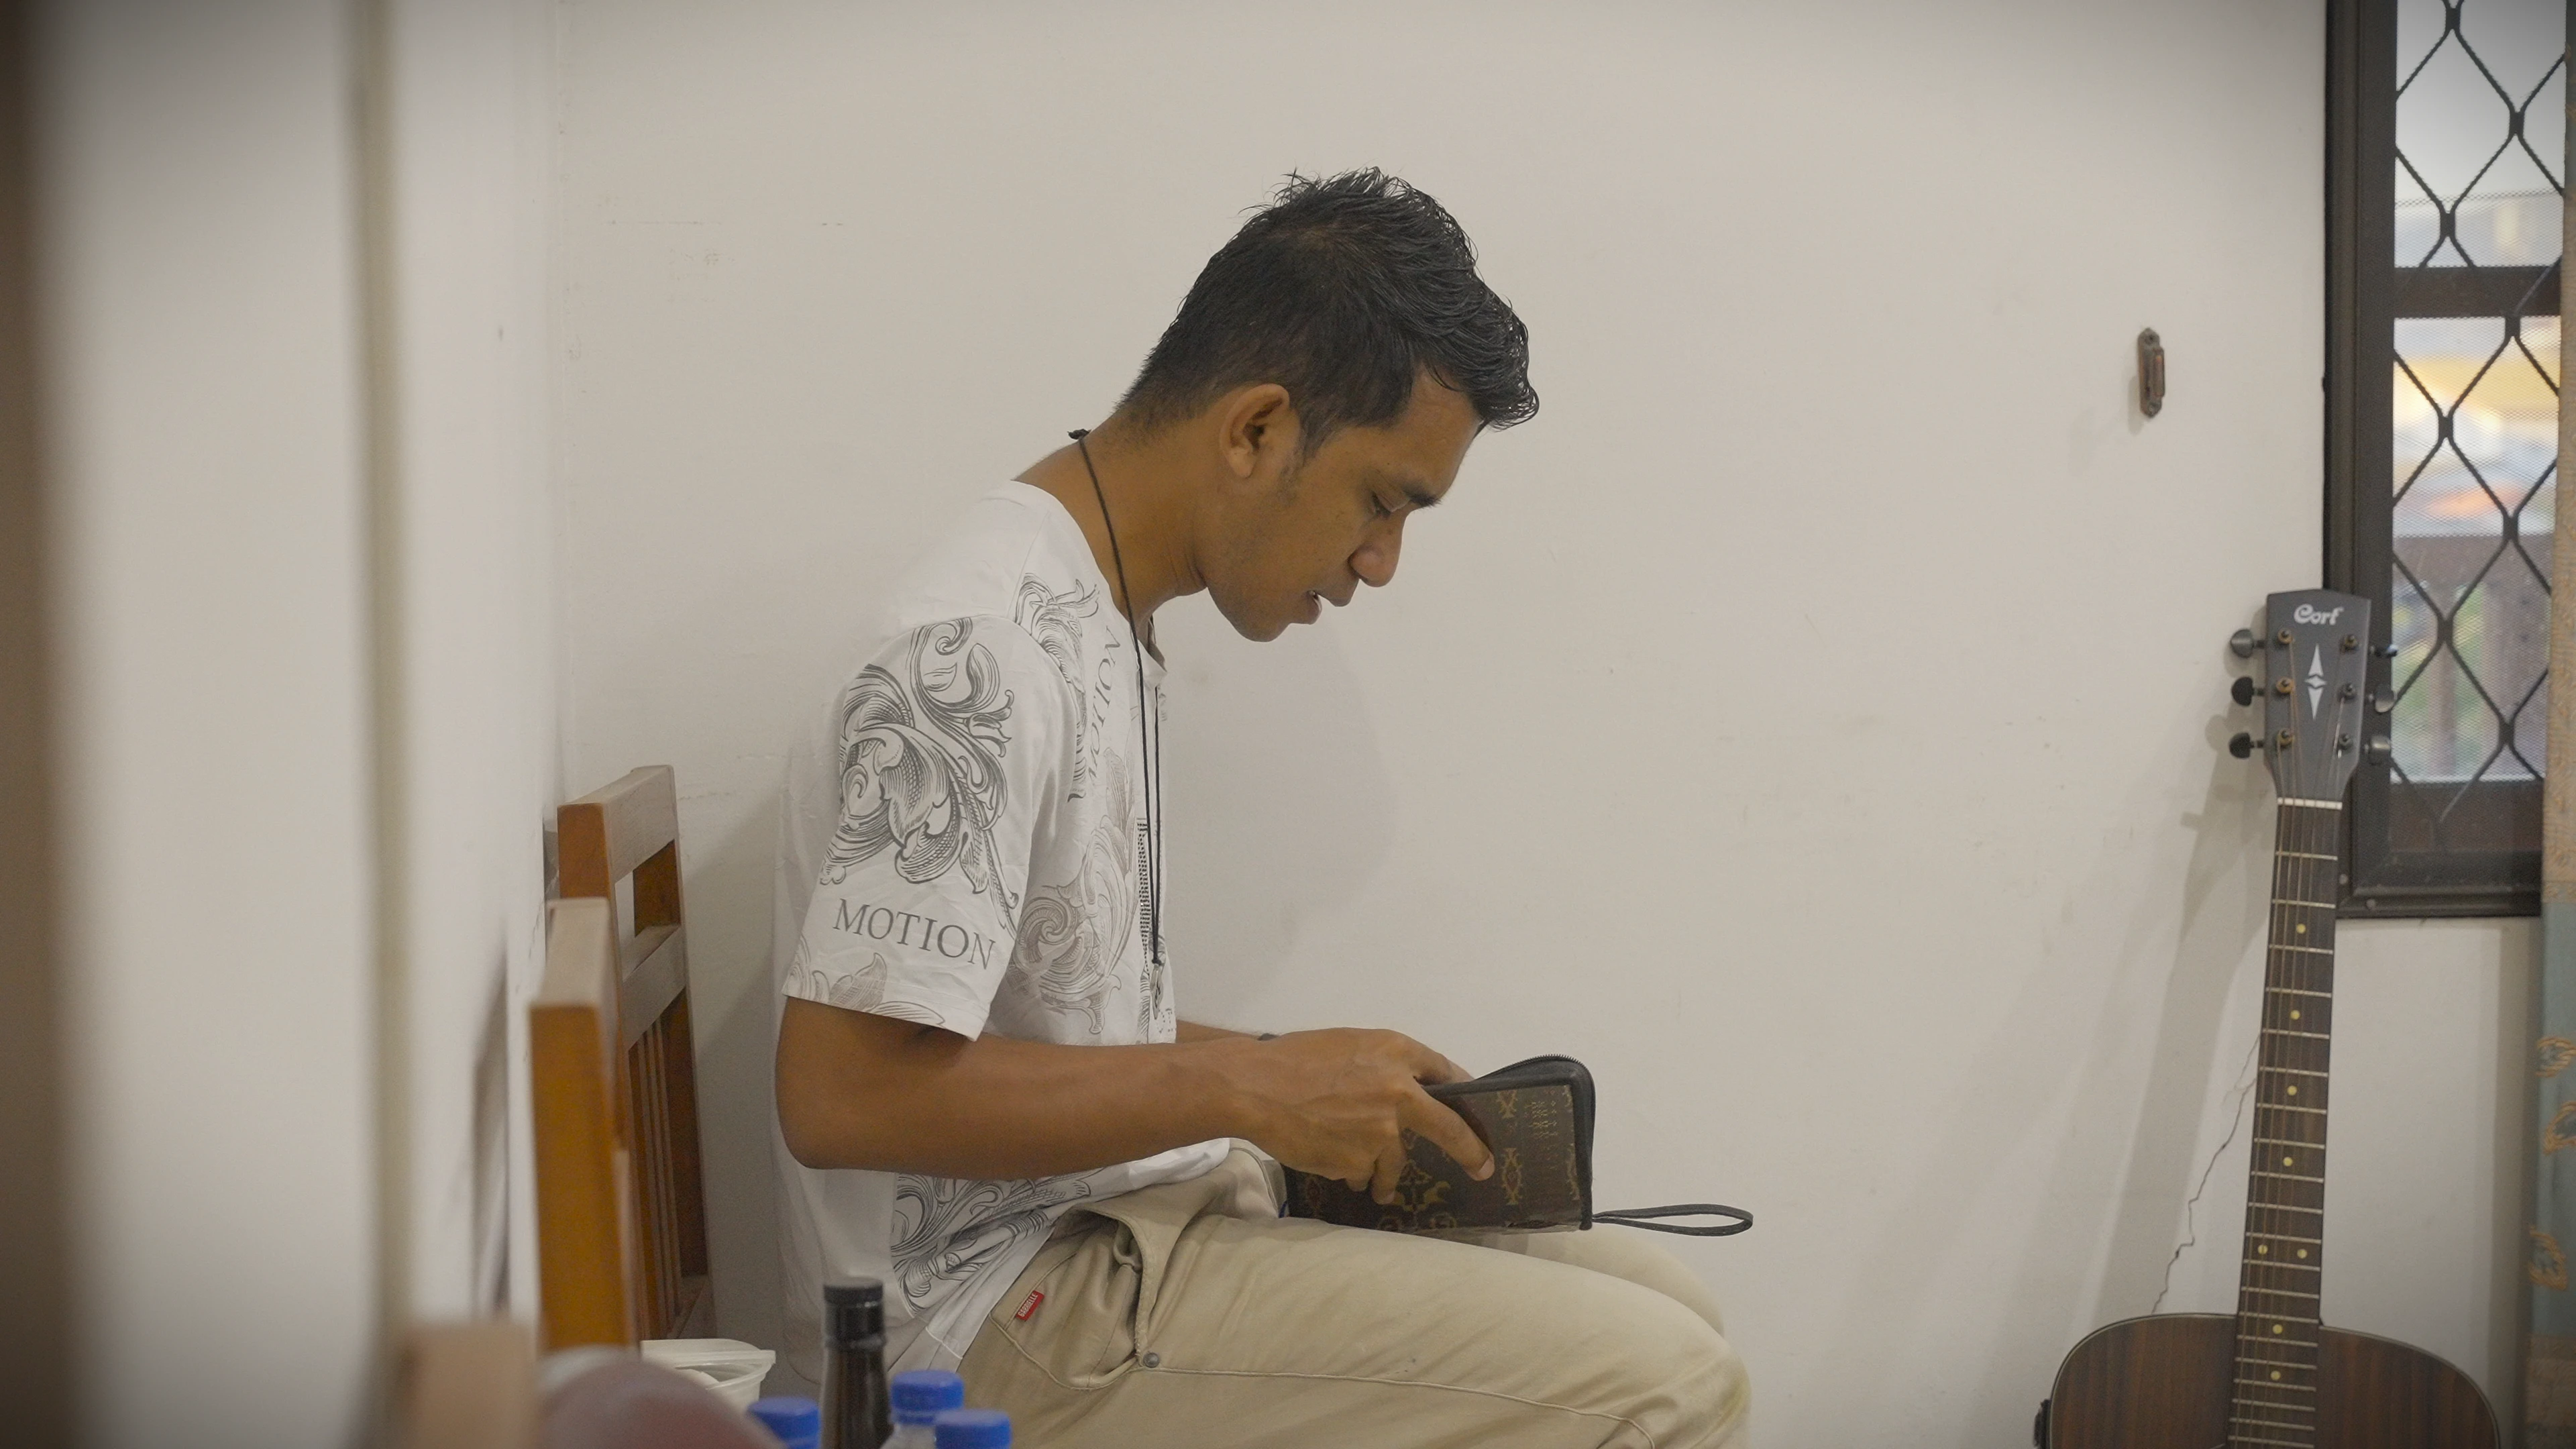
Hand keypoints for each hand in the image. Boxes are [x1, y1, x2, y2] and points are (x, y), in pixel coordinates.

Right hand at [1217, 1028, 1494, 1204]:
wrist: (1254, 1088)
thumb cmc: (1294, 1059)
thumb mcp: (1347, 1045)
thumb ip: (1384, 1066)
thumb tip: (1410, 1093)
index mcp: (1395, 1052)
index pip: (1446, 1073)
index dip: (1461, 1094)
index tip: (1474, 1114)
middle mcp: (1398, 1092)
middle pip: (1448, 1127)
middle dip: (1470, 1150)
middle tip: (1482, 1166)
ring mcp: (1381, 1132)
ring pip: (1394, 1161)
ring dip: (1385, 1174)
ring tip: (1376, 1187)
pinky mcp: (1360, 1161)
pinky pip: (1362, 1171)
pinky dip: (1351, 1170)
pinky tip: (1328, 1157)